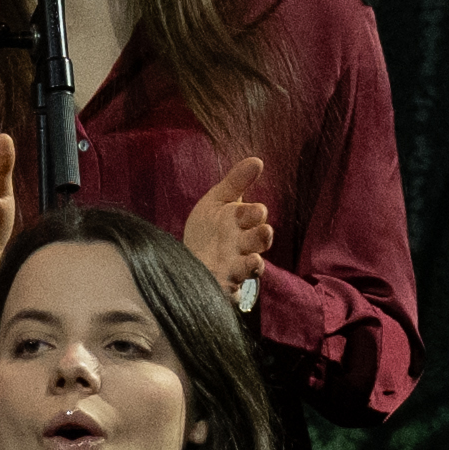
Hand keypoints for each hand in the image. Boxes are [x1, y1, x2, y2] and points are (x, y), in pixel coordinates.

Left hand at [180, 152, 274, 316]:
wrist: (186, 261)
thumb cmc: (207, 230)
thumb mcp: (218, 201)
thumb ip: (236, 182)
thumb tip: (257, 160)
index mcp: (241, 222)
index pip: (255, 215)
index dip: (254, 213)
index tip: (252, 211)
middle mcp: (243, 245)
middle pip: (260, 240)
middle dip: (261, 236)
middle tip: (262, 231)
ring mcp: (236, 266)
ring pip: (252, 266)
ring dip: (253, 262)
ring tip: (252, 260)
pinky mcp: (226, 286)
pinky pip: (236, 289)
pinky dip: (234, 288)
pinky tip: (232, 285)